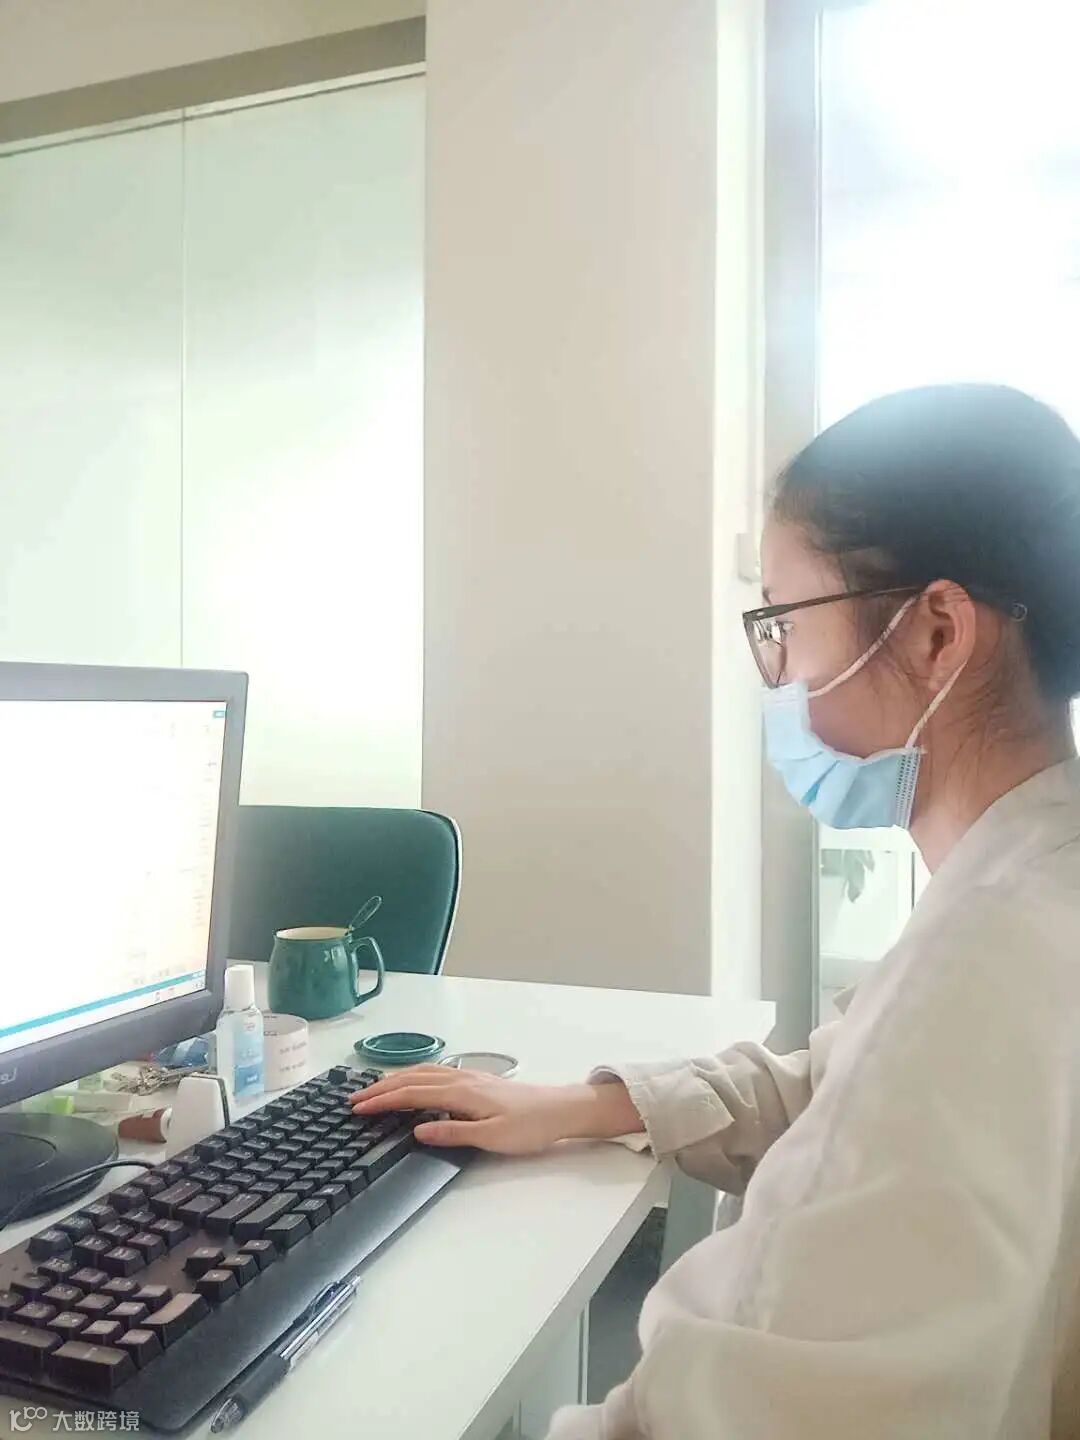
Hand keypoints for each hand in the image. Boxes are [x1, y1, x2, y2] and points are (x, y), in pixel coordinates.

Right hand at [349, 1066, 643, 1154]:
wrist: (561, 1109)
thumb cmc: (530, 1126)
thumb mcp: (491, 1137)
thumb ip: (453, 1132)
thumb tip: (418, 1130)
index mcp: (461, 1092)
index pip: (411, 1093)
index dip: (382, 1100)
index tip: (357, 1108)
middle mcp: (462, 1079)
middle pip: (412, 1078)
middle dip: (380, 1087)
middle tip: (354, 1098)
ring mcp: (469, 1077)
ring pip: (423, 1072)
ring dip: (395, 1078)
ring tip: (373, 1088)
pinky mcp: (476, 1080)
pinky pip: (435, 1072)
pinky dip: (414, 1075)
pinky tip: (412, 1081)